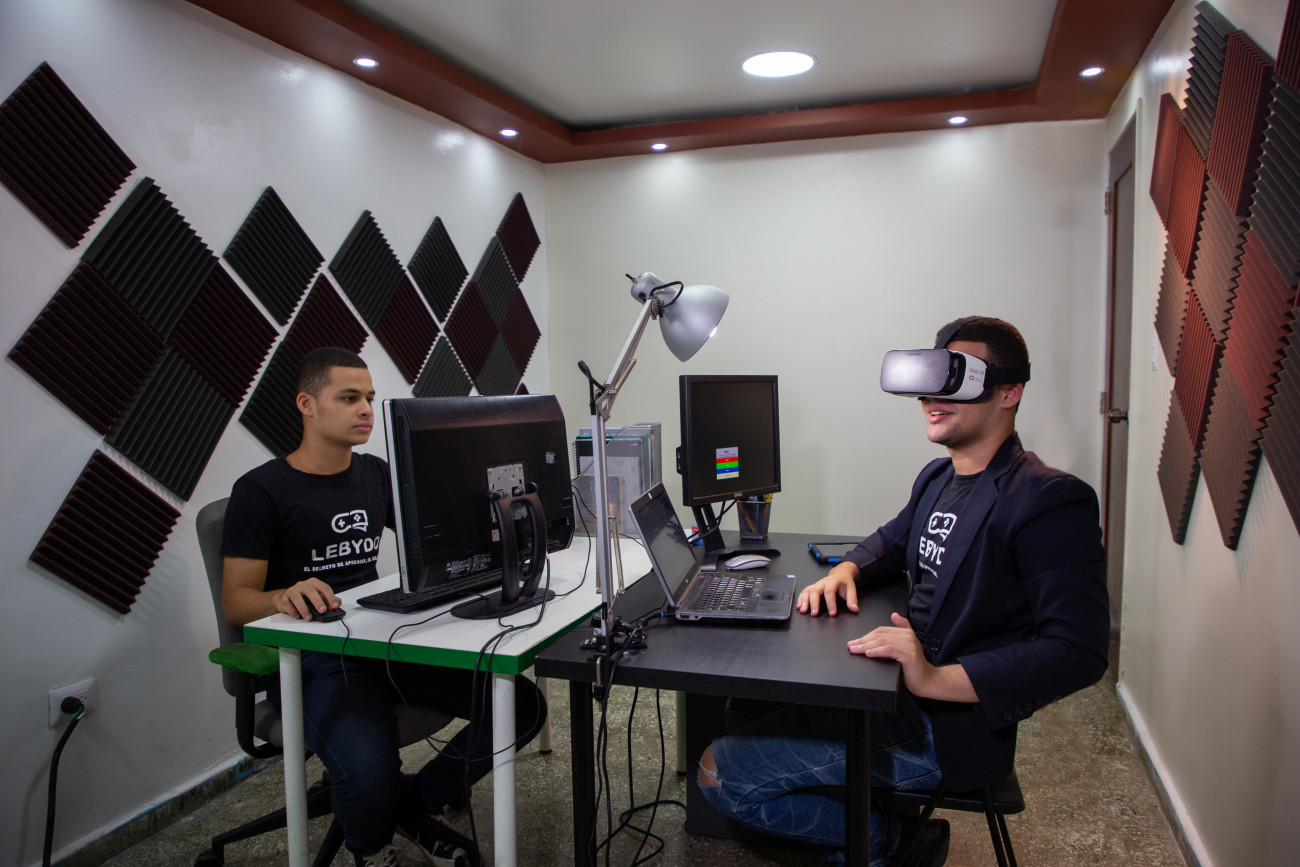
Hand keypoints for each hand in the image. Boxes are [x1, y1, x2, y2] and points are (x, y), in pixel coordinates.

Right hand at [274, 578, 338, 619]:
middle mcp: (302, 585)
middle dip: (317, 601)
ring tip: (309, 618)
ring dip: (304, 608)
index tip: (334, 606)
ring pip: (297, 597)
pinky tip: (297, 616)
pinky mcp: (283, 598)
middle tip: (322, 611)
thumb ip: (328, 599)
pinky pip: (287, 604)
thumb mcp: (317, 596)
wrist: (284, 598)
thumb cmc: (304, 597)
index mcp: (313, 583)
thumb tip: (338, 602)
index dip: (330, 596)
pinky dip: (293, 611)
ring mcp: (292, 591)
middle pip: (310, 590)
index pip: (324, 587)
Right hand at [796, 562, 859, 615]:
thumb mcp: (851, 589)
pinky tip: (799, 607)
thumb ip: (852, 599)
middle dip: (814, 603)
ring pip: (807, 591)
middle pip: (815, 590)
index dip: (830, 602)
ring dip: (804, 601)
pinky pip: (804, 592)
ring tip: (803, 611)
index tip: (832, 613)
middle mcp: (823, 582)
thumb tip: (854, 609)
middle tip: (814, 614)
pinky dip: (800, 599)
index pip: (830, 591)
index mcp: (833, 581)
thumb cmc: (844, 582)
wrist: (840, 573)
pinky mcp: (812, 587)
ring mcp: (816, 584)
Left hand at [848, 613, 976, 701]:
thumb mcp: (906, 648)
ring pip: (882, 642)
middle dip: (863, 641)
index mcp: (906, 632)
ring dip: (866, 646)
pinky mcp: (909, 655)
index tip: (854, 642)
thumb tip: (895, 615)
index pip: (881, 631)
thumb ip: (901, 630)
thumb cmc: (913, 668)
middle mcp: (908, 636)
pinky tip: (868, 654)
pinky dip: (877, 651)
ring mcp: (909, 644)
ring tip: (855, 650)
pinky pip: (889, 650)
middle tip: (851, 646)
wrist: (927, 681)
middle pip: (880, 635)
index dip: (866, 636)